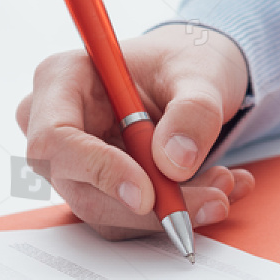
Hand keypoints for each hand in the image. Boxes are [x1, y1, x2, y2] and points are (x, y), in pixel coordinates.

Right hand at [15, 24, 255, 238]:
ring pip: (106, 211)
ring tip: (224, 184)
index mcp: (61, 79)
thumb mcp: (201, 72)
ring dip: (168, 210)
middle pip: (80, 187)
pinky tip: (213, 188)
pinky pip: (126, 217)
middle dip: (149, 207)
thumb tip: (174, 163)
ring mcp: (71, 161)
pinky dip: (171, 212)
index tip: (147, 195)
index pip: (55, 138)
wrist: (189, 78)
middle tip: (213, 199)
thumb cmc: (183, 62)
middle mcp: (55, 124)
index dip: (98, 170)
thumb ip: (193, 112)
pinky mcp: (94, 188)